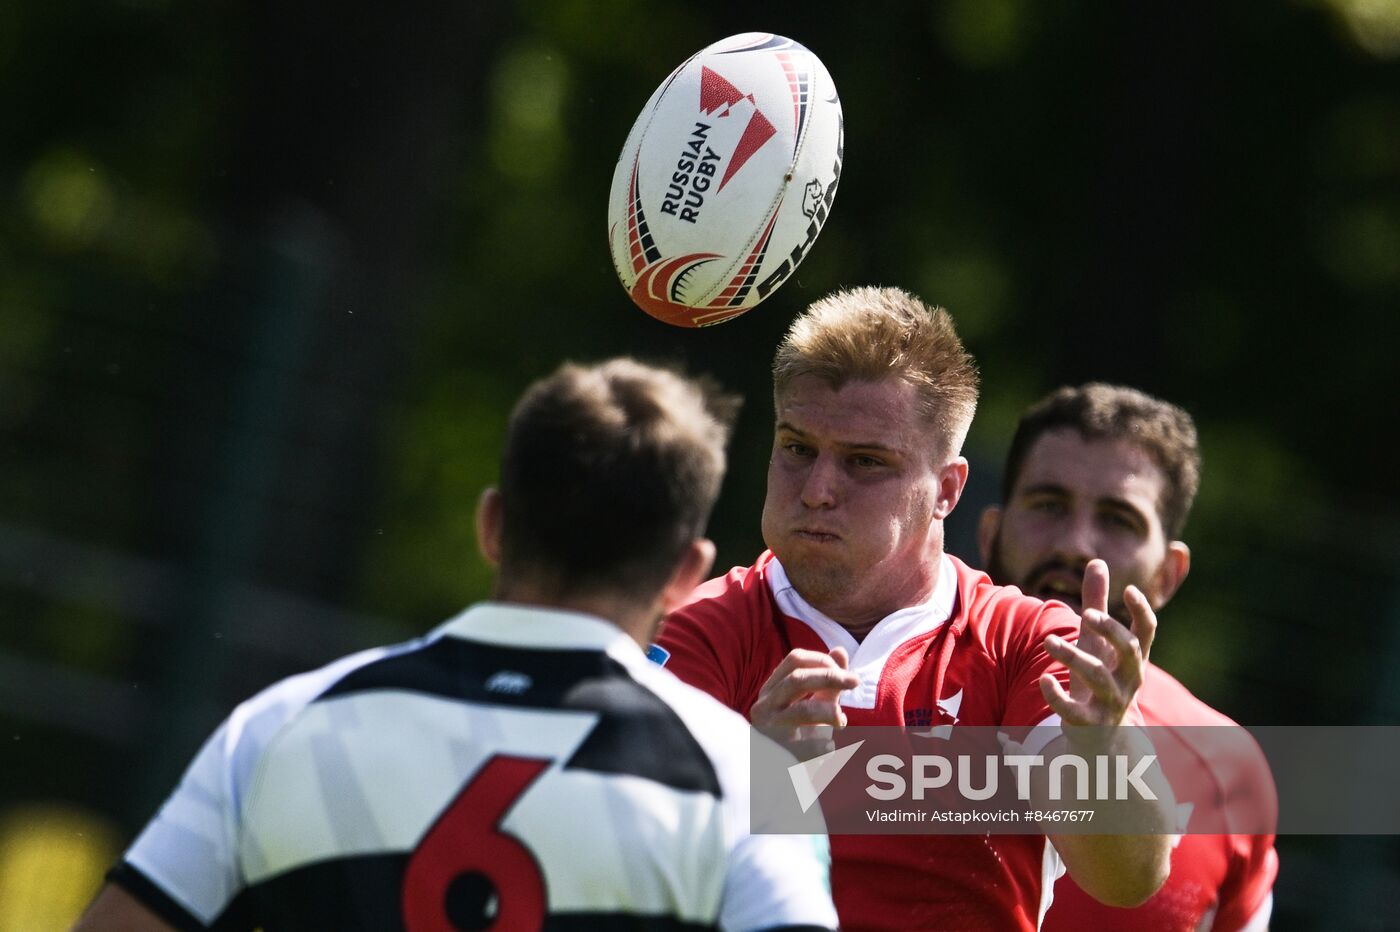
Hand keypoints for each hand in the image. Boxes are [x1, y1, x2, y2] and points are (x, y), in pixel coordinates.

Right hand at [750, 647, 859, 757]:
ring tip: (842, 722)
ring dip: (831, 713)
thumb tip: (840, 650)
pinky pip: (810, 746)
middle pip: (797, 680)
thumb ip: (827, 681)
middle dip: (831, 677)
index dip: (823, 660)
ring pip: (804, 710)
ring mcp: (768, 731)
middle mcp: (764, 706)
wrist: (778, 777)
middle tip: (856, 681)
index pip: (795, 659)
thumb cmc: (798, 735)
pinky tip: (827, 750)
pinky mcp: (777, 757)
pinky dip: (826, 746)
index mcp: (771, 689)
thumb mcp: (812, 704)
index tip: (846, 673)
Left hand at [1039, 559, 1155, 730]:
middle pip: (1130, 652)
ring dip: (1074, 658)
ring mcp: (1111, 703)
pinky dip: (1058, 697)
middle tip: (1087, 614)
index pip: (1147, 632)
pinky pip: (1075, 712)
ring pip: (1100, 678)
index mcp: (1132, 659)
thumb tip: (1097, 562)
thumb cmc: (1101, 678)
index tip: (1128, 589)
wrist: (1104, 739)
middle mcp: (1128, 680)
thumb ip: (1097, 602)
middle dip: (1112, 632)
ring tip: (1048, 641)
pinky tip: (1043, 680)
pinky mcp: (1089, 724)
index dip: (1142, 611)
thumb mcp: (1099, 642)